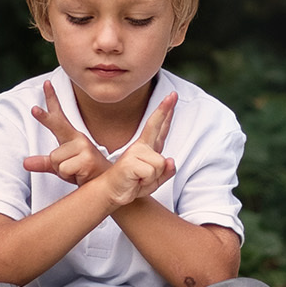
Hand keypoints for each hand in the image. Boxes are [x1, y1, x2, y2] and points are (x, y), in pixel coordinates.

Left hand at [23, 80, 110, 186]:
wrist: (108, 183)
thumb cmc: (85, 173)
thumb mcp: (62, 167)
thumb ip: (44, 163)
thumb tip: (25, 162)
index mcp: (73, 138)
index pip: (59, 117)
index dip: (52, 100)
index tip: (46, 84)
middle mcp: (79, 139)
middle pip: (57, 125)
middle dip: (44, 117)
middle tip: (33, 108)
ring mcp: (84, 148)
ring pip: (55, 159)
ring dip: (62, 170)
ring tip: (76, 172)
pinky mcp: (86, 159)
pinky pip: (63, 168)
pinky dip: (69, 176)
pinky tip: (81, 175)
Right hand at [102, 92, 177, 206]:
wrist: (112, 192)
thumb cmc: (133, 184)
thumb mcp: (154, 181)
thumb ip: (166, 172)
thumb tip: (171, 160)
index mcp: (147, 147)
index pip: (159, 127)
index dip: (165, 111)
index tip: (171, 96)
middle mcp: (141, 147)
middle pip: (155, 125)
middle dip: (165, 110)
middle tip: (173, 94)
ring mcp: (135, 152)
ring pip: (160, 164)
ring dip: (153, 178)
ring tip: (140, 179)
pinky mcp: (130, 162)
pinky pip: (151, 173)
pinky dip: (146, 182)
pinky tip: (135, 181)